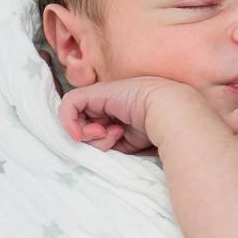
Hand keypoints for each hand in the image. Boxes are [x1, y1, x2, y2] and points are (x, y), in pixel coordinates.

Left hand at [57, 76, 196, 154]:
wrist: (169, 111)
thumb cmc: (156, 128)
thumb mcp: (127, 143)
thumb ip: (108, 143)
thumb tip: (88, 146)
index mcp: (119, 113)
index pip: (94, 126)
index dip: (94, 140)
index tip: (109, 146)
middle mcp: (109, 103)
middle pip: (83, 123)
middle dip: (90, 138)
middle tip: (108, 137)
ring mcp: (103, 95)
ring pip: (77, 116)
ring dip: (87, 133)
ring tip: (108, 133)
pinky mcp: (96, 91)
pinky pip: (69, 104)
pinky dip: (68, 121)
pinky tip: (82, 133)